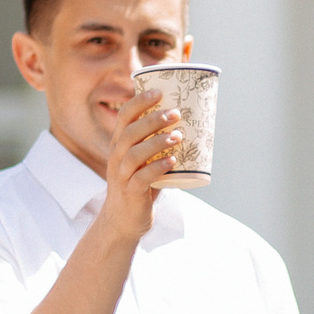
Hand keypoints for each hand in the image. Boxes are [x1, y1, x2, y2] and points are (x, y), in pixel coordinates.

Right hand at [91, 89, 182, 242]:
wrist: (124, 221)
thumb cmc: (140, 186)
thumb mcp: (146, 161)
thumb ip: (161, 146)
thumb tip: (196, 126)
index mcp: (120, 145)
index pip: (125, 116)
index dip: (139, 102)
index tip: (158, 92)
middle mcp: (117, 157)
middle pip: (130, 132)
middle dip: (153, 120)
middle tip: (175, 113)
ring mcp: (121, 176)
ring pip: (134, 154)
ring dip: (157, 142)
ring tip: (177, 136)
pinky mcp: (130, 193)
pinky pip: (141, 178)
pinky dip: (157, 168)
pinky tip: (172, 161)